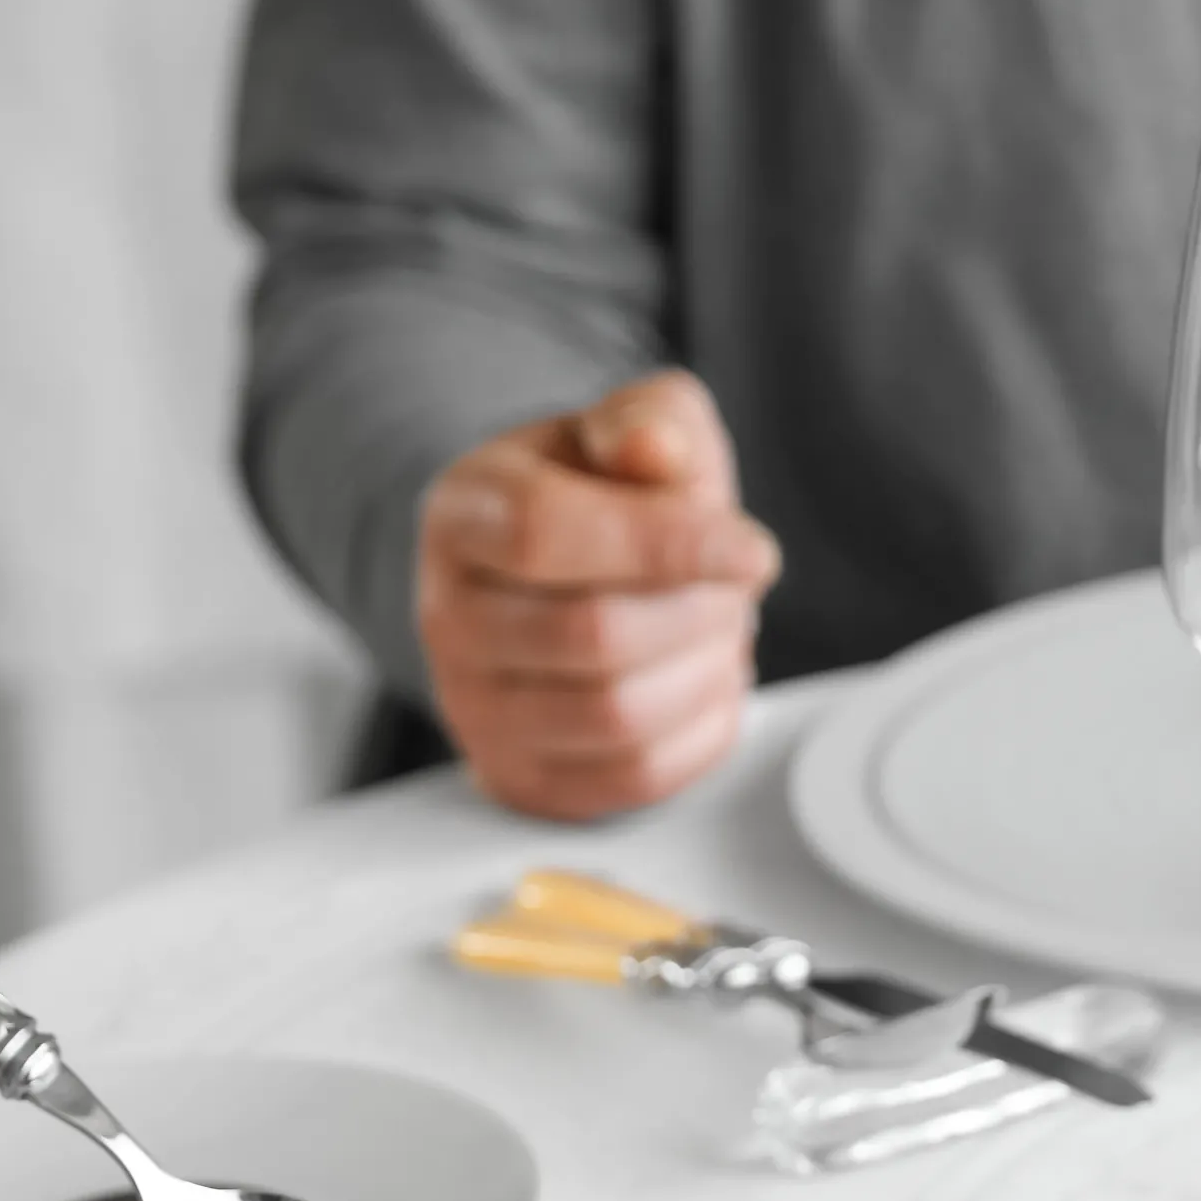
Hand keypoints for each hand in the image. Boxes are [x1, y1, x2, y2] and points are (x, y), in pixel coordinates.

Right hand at [418, 370, 779, 821]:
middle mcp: (449, 620)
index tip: (751, 550)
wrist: (545, 583)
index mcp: (461, 517)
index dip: (665, 544)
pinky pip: (634, 778)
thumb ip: (648, 422)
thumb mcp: (625, 430)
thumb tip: (654, 450)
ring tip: (724, 631)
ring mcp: (477, 711)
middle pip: (593, 636)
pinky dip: (700, 733)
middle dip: (699, 612)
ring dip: (705, 674)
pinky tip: (706, 683)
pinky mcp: (521, 778)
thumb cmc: (592, 501)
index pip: (545, 534)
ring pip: (619, 717)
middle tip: (738, 589)